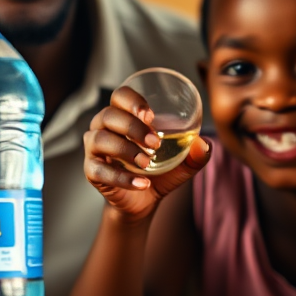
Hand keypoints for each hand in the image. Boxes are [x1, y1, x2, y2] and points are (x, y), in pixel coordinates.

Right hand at [83, 87, 208, 221]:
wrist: (144, 200)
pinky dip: (122, 177)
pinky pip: (99, 170)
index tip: (150, 115)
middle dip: (132, 127)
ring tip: (147, 163)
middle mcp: (103, 126)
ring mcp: (94, 149)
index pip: (120, 96)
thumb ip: (194, 153)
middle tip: (155, 143)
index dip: (132, 101)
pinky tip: (142, 183)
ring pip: (100, 139)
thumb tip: (204, 144)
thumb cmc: (159, 171)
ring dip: (126, 150)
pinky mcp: (91, 171)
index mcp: (123, 115)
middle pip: (109, 115)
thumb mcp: (181, 162)